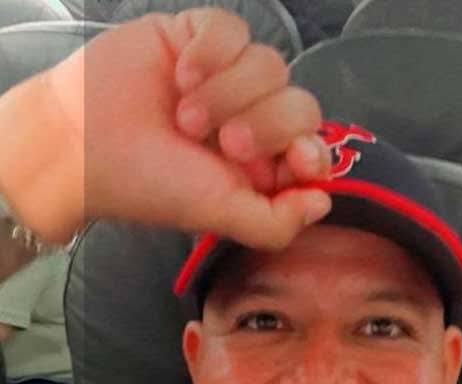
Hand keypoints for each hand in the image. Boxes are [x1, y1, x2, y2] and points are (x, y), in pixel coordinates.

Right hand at [18, 8, 331, 247]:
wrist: (83, 145)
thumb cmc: (149, 184)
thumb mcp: (219, 214)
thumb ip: (276, 222)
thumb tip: (324, 202)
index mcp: (260, 165)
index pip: (313, 147)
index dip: (313, 150)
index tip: (298, 160)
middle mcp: (251, 120)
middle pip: (300, 104)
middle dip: (266, 124)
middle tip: (223, 142)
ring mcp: (228, 77)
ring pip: (270, 64)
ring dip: (228, 93)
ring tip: (185, 115)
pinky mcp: (200, 37)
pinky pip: (234, 29)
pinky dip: (212, 53)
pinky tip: (180, 76)